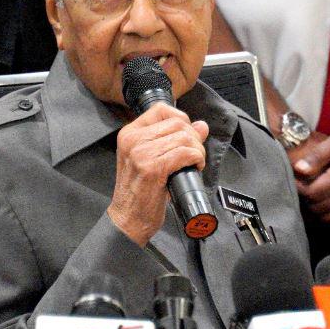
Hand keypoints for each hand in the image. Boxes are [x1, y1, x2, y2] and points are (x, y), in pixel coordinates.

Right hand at [108, 103, 209, 245]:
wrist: (128, 219)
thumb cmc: (140, 192)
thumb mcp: (152, 160)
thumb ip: (175, 140)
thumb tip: (201, 125)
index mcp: (129, 134)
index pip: (161, 109)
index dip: (181, 119)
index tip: (186, 137)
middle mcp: (133, 140)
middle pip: (177, 122)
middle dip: (194, 138)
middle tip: (194, 155)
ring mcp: (141, 153)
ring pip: (184, 137)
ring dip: (197, 150)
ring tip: (194, 163)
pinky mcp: (152, 167)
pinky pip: (185, 152)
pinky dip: (196, 159)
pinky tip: (194, 168)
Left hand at [292, 122, 329, 228]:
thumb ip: (317, 156)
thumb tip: (298, 169)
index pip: (311, 194)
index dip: (299, 189)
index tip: (295, 181)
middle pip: (318, 208)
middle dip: (306, 200)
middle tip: (303, 188)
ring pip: (329, 219)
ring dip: (318, 210)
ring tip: (315, 197)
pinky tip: (329, 205)